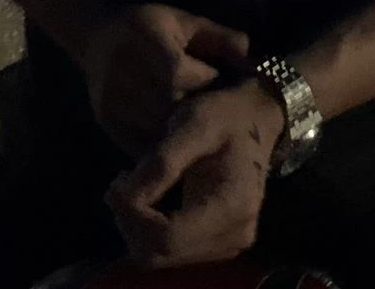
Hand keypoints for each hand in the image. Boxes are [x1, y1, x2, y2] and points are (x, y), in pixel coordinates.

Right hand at [81, 4, 249, 158]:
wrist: (98, 37)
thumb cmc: (148, 27)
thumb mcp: (183, 21)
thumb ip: (218, 37)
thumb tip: (248, 56)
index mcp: (154, 48)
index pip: (190, 78)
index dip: (211, 83)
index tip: (223, 83)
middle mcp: (131, 77)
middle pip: (176, 110)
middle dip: (199, 113)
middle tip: (215, 112)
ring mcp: (117, 103)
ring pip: (160, 132)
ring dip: (182, 135)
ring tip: (198, 127)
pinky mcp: (108, 122)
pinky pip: (141, 145)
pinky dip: (161, 147)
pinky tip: (176, 139)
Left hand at [106, 79, 285, 267]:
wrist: (256, 120)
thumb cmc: (226, 116)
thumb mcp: (194, 124)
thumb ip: (162, 162)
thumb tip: (126, 196)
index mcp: (232, 205)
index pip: (167, 237)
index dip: (133, 215)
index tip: (117, 181)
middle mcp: (234, 235)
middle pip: (160, 254)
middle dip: (130, 221)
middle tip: (119, 183)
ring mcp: (228, 244)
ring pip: (160, 258)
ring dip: (136, 225)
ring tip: (130, 187)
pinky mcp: (218, 244)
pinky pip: (170, 251)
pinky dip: (149, 228)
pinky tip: (146, 198)